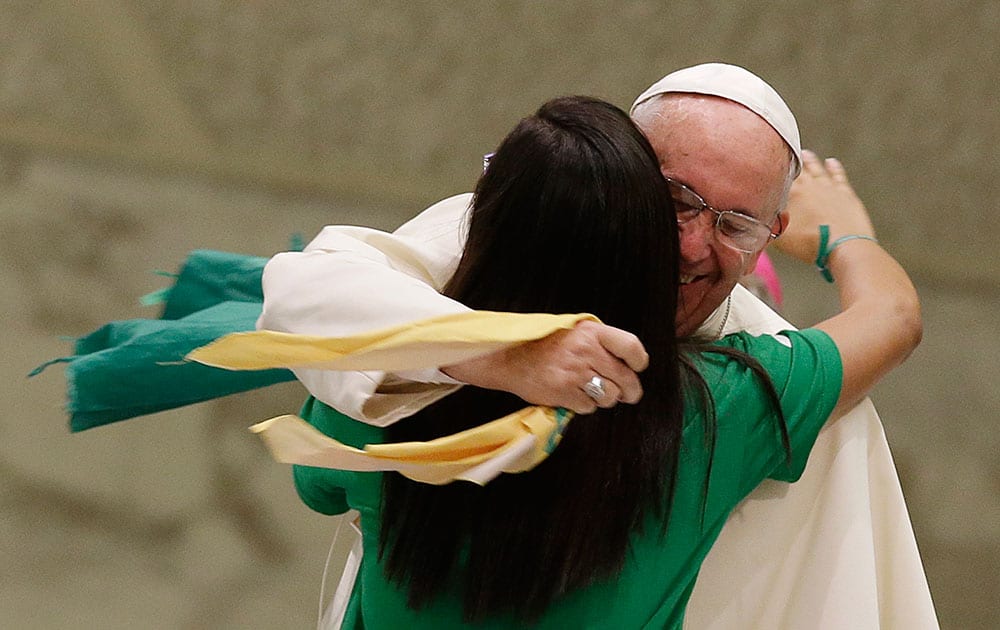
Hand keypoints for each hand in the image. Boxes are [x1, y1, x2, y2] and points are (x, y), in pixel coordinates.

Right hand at [441, 320, 647, 414]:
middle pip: (625, 378)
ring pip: (610, 397)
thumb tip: (629, 362)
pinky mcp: (564, 392)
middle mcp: (586, 351)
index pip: (631, 347)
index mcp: (592, 332)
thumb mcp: (574, 329)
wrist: (510, 356)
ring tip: (591, 390)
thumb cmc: (546, 343)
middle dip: (630, 390)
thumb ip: (601, 341)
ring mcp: (575, 373)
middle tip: (629, 394)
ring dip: (604, 398)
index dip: (639, 361)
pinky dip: (584, 405)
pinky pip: (589, 407)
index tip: (637, 367)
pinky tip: (573, 395)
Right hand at [773, 149, 875, 263]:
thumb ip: (768, 228)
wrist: (844, 246)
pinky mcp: (846, 193)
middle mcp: (811, 186)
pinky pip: (838, 175)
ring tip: (805, 153)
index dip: (775, 170)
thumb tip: (756, 223)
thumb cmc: (811, 244)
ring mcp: (830, 188)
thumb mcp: (781, 239)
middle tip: (787, 153)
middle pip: (799, 169)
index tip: (769, 163)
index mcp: (793, 195)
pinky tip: (831, 162)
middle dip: (792, 161)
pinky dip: (834, 168)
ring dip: (811, 161)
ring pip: (818, 169)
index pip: (781, 177)